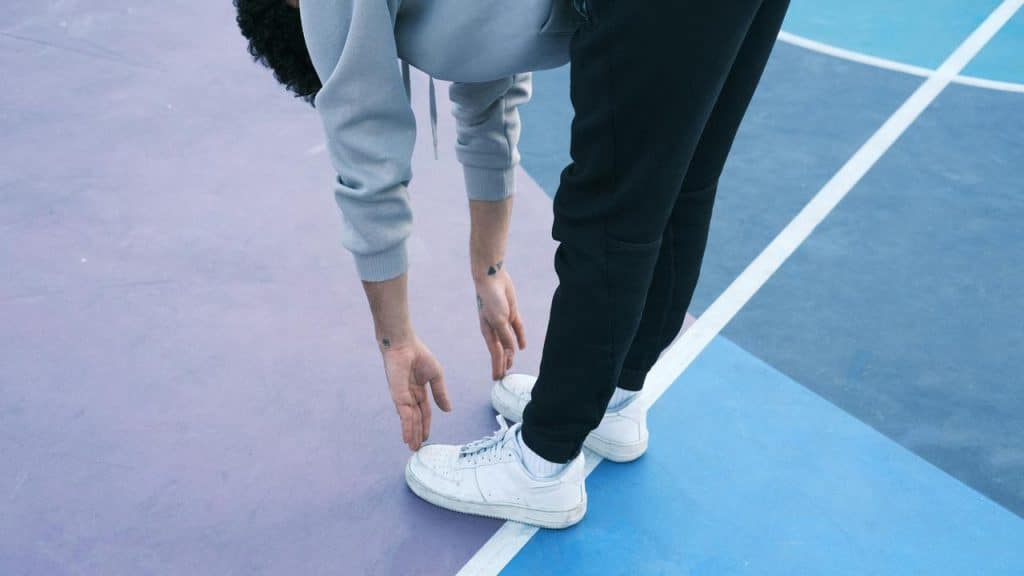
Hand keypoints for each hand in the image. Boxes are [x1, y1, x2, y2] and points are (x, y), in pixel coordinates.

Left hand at [380, 335, 451, 450]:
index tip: (426, 438)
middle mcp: (409, 397)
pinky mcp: (398, 396)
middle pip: (415, 419)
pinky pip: (405, 415)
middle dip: (417, 434)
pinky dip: (407, 427)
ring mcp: (403, 397)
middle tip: (417, 449)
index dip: (425, 425)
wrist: (404, 345)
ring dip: (411, 434)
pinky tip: (408, 437)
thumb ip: (440, 393)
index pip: (423, 412)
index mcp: (418, 391)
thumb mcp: (436, 376)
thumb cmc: (419, 355)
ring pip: (410, 420)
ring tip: (413, 448)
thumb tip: (448, 410)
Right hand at [475, 268, 526, 379]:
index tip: (497, 379)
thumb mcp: (499, 320)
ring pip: (508, 342)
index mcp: (489, 332)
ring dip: (509, 354)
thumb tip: (512, 351)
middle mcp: (495, 329)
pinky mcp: (511, 313)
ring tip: (511, 365)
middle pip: (500, 351)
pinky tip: (521, 348)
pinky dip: (519, 339)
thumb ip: (506, 336)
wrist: (492, 278)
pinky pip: (516, 329)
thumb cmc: (491, 299)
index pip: (495, 354)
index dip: (497, 367)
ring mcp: (503, 321)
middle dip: (501, 363)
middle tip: (503, 377)